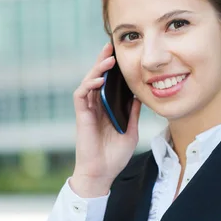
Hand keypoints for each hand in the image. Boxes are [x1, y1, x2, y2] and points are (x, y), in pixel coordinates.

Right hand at [71, 43, 141, 197]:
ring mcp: (87, 110)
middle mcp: (95, 106)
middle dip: (102, 61)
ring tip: (108, 60)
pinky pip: (81, 95)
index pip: (108, 83)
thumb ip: (133, 113)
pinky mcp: (81, 116)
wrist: (102, 174)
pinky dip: (88, 85)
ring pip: (88, 82)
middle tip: (110, 47)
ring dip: (96, 70)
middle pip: (96, 78)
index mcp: (106, 108)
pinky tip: (98, 80)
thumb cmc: (115, 156)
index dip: (112, 69)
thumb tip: (140, 96)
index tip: (120, 55)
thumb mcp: (131, 131)